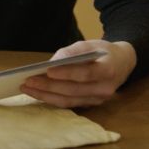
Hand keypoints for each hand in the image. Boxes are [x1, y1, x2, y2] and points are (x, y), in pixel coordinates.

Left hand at [20, 39, 136, 107]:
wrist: (122, 63)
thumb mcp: (90, 44)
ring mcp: (98, 99)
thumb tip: (53, 61)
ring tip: (26, 88)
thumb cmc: (102, 51)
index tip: (47, 70)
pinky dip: (51, 99)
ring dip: (46, 95)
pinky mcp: (90, 104)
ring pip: (69, 100)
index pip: (85, 74)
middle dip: (48, 86)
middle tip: (28, 81)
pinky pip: (69, 104)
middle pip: (73, 90)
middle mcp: (105, 89)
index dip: (66, 73)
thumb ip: (72, 51)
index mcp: (108, 70)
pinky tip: (37, 93)